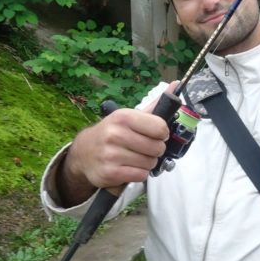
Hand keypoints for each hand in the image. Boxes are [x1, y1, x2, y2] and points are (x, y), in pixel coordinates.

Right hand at [56, 86, 174, 204]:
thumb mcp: (129, 117)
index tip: (155, 135)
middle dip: (155, 150)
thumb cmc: (113, 132)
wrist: (84, 151)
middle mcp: (115, 134)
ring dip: (147, 163)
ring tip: (135, 157)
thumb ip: (155, 105)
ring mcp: (111, 155)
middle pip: (157, 147)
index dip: (162, 134)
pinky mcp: (110, 173)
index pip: (160, 128)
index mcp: (123, 117)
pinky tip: (129, 167)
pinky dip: (139, 173)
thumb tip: (175, 85)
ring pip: (150, 163)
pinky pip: (141, 175)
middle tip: (143, 148)